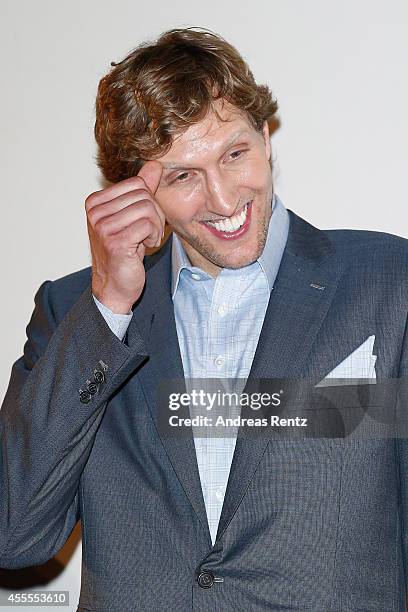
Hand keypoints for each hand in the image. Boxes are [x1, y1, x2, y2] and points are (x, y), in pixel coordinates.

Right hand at [85, 161, 164, 313]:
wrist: (114, 287)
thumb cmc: (123, 252)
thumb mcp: (131, 216)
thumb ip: (141, 190)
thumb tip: (154, 164)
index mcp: (95, 202)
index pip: (137, 183)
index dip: (149, 201)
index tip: (143, 221)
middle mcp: (95, 212)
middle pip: (144, 195)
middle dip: (155, 214)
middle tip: (148, 232)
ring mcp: (103, 227)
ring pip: (147, 208)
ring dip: (155, 227)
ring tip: (146, 240)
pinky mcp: (115, 241)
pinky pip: (147, 224)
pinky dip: (154, 236)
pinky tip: (145, 247)